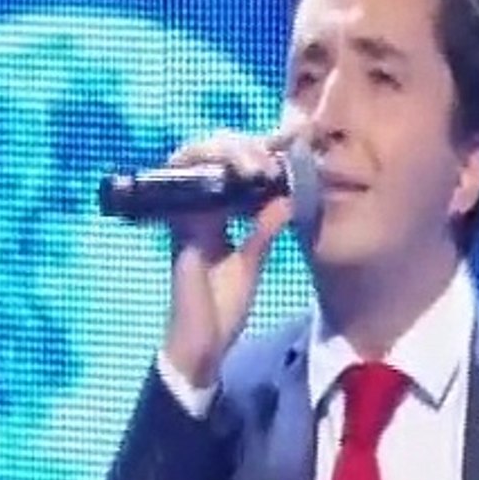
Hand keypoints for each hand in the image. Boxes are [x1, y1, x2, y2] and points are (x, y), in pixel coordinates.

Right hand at [162, 122, 305, 388]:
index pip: (236, 167)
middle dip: (246, 144)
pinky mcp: (181, 229)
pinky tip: (244, 174)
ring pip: (198, 158)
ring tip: (259, 166)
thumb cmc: (223, 308)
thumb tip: (287, 196)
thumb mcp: (252, 262)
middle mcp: (198, 207)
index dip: (263, 145)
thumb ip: (265, 228)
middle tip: (274, 158)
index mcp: (217, 213)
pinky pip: (192, 191)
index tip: (297, 134)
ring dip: (231, 153)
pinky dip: (215, 175)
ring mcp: (187, 215)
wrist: (202, 345)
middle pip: (214, 151)